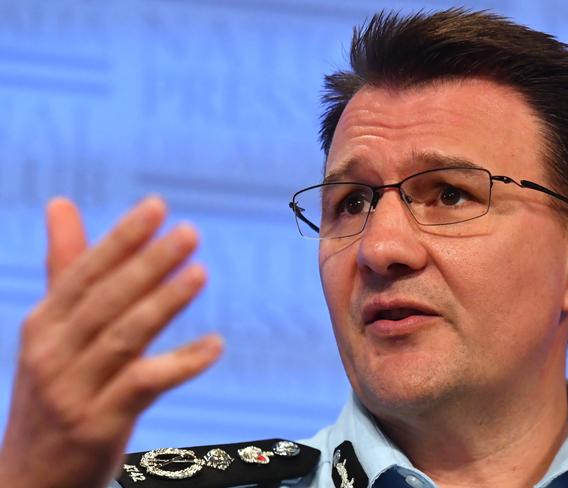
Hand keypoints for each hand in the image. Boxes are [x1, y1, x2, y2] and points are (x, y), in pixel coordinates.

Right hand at [0, 197, 222, 487]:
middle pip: (108, 300)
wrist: (29, 477)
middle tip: (190, 232)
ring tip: (200, 274)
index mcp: (44, 323)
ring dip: (164, 303)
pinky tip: (214, 345)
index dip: (122, 238)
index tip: (157, 207)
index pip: (85, 271)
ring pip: (125, 337)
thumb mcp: (52, 329)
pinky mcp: (99, 423)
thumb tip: (61, 203)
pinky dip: (181, 364)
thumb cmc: (53, 389)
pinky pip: (144, 385)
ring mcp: (75, 390)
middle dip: (149, 263)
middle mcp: (54, 352)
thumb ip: (66, 268)